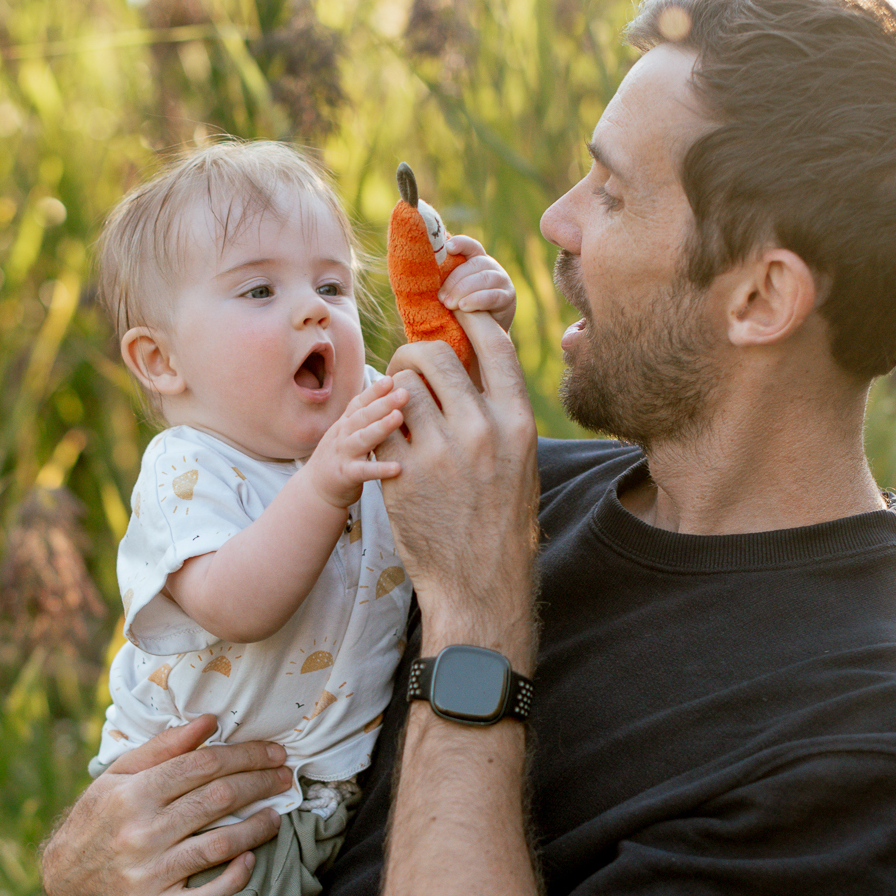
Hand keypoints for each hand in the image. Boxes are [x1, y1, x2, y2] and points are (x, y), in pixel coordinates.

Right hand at [39, 717, 290, 895]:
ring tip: (277, 814)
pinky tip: (251, 859)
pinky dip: (235, 877)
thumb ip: (163, 749)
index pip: (201, 765)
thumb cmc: (98, 822)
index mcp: (131, 794)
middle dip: (260, 783)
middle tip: (286, 777)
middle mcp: (140, 832)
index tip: (273, 753)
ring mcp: (149, 874)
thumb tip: (209, 722)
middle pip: (217, 799)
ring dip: (258, 826)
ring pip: (219, 844)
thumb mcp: (117, 777)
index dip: (244, 755)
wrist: (62, 883)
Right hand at [302, 374, 408, 511]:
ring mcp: (343, 455)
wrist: (315, 490)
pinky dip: (380, 469)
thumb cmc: (340, 459)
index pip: (360, 403)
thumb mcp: (348, 435)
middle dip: (383, 403)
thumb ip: (366, 420)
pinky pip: (364, 472)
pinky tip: (397, 467)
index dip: (374, 391)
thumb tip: (394, 402)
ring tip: (399, 417)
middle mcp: (343, 436)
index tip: (391, 379)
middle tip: (404, 392)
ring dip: (381, 427)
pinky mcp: (346, 476)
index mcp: (345, 424)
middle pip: (363, 416)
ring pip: (362, 439)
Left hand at [383, 314, 538, 668]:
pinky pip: (378, 425)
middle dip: (413, 354)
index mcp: (517, 422)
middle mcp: (481, 431)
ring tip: (394, 407)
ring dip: (390, 388)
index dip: (469, 316)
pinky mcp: (403, 475)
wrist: (481, 584)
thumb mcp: (519, 461)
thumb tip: (472, 361)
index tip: (452, 312)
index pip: (493, 343)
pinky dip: (376, 424)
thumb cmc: (501, 519)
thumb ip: (498, 412)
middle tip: (406, 371)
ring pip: (399, 385)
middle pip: (434, 355)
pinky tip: (383, 437)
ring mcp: (440, 454)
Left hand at [439, 238, 516, 333]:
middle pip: (475, 264)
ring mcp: (502, 280)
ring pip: (484, 278)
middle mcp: (491, 267)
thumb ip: (446, 283)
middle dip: (455, 280)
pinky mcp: (507, 297)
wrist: (483, 334)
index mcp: (476, 260)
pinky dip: (476, 300)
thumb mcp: (453, 293)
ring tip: (450, 305)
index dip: (461, 243)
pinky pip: (493, 295)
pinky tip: (464, 307)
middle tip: (441, 298)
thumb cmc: (463, 310)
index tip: (448, 248)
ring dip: (463, 291)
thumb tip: (424, 276)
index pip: (471, 246)